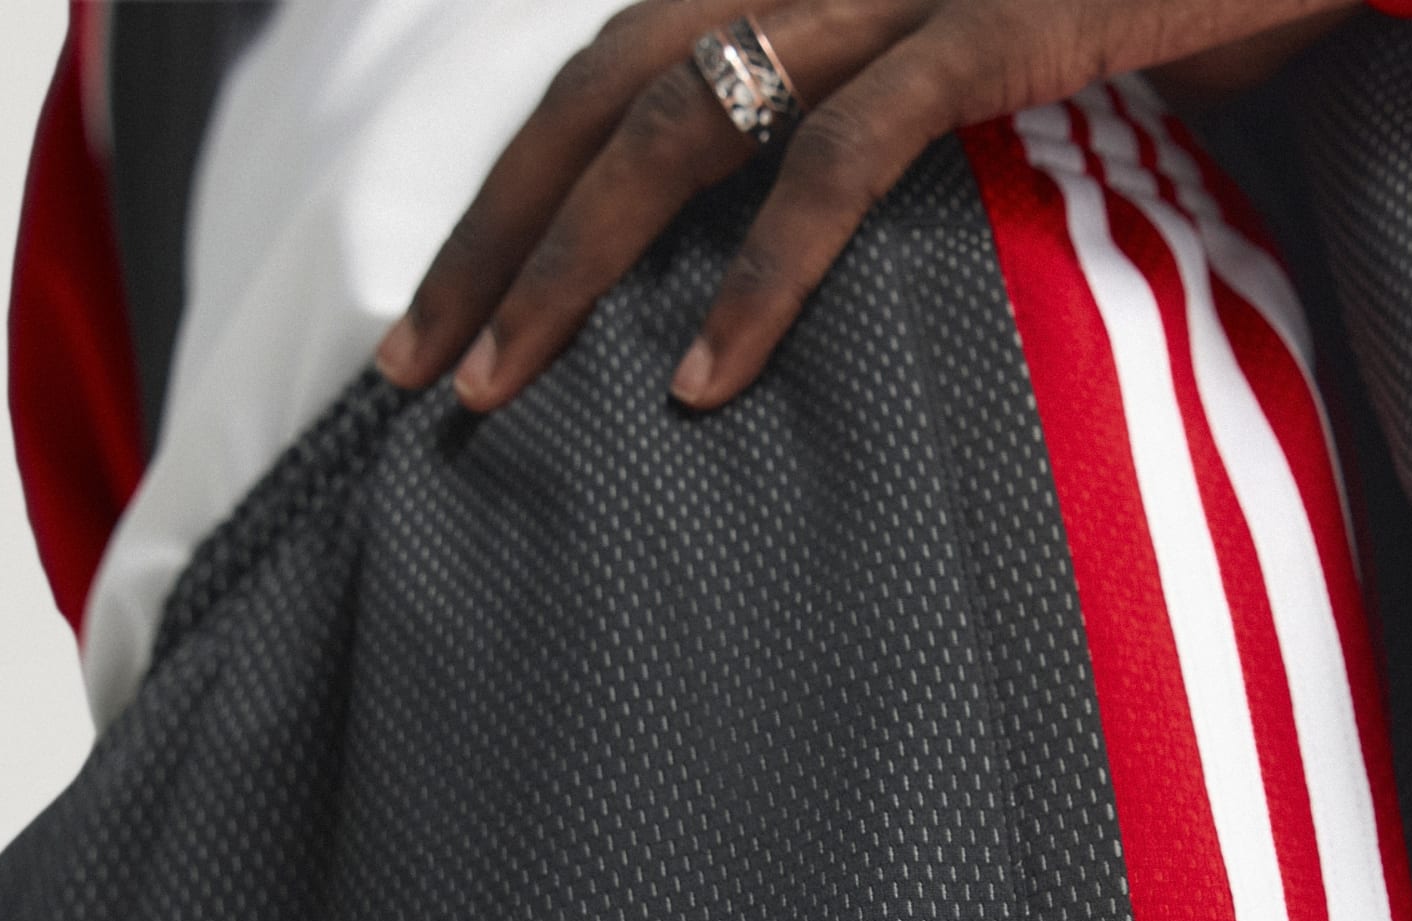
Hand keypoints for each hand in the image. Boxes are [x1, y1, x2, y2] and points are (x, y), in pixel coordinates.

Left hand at [375, 0, 1356, 413]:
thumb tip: (794, 236)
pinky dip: (762, 274)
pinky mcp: (996, 20)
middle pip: (599, 94)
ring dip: (572, 267)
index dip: (511, 194)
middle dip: (493, 239)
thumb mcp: (980, 52)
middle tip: (415, 371)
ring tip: (501, 392)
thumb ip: (873, 117)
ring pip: (680, 119)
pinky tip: (700, 380)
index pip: (612, 74)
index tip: (447, 313)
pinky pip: (843, 159)